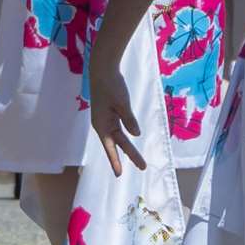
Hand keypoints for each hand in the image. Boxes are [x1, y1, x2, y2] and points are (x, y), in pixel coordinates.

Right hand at [86, 50, 145, 174]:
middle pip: (118, 144)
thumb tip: (136, 135)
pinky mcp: (110, 113)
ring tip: (139, 160)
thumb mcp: (122, 103)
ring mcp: (106, 119)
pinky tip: (132, 139)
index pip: (110, 147)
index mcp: (102, 124)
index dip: (115, 161)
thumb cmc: (110, 86)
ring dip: (128, 148)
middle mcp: (103, 124)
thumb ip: (129, 119)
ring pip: (119, 137)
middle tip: (143, 167)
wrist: (102, 70)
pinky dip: (126, 135)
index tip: (119, 174)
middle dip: (130, 155)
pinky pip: (119, 128)